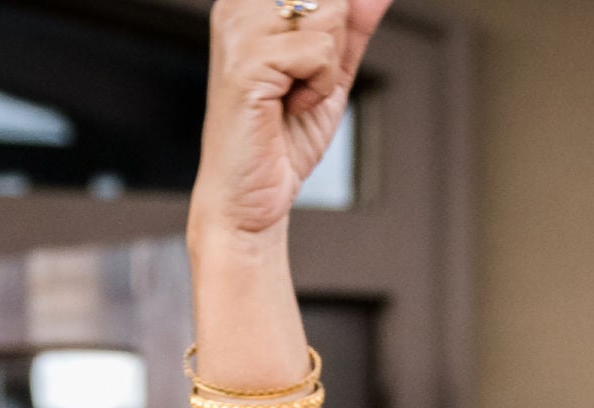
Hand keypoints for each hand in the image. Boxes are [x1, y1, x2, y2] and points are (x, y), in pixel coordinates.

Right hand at [195, 0, 394, 247]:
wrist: (248, 201)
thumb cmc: (282, 140)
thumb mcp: (331, 70)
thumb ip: (354, 24)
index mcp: (251, 2)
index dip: (340, 19)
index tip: (317, 62)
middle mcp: (238, 5)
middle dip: (335, 42)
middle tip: (302, 82)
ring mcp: (239, 30)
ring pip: (331, 13)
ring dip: (328, 66)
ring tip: (294, 95)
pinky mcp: (247, 62)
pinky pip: (320, 52)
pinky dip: (319, 87)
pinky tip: (289, 107)